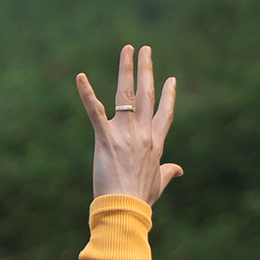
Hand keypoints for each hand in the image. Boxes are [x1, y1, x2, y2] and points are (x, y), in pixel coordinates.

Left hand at [77, 45, 180, 205]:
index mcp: (155, 143)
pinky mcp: (105, 138)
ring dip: (126, 69)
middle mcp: (142, 133)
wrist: (125, 209)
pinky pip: (94, 111)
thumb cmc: (141, 200)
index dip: (168, 96)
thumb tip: (179, 170)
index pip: (164, 113)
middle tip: (146, 50)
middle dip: (146, 70)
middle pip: (146, 94)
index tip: (171, 80)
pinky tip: (80, 76)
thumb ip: (168, 172)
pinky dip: (87, 93)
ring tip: (127, 50)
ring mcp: (124, 134)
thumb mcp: (158, 184)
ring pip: (125, 95)